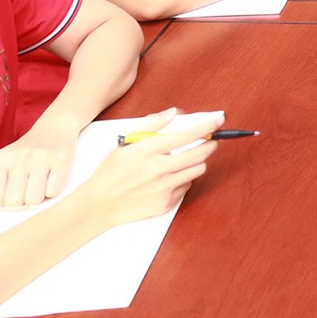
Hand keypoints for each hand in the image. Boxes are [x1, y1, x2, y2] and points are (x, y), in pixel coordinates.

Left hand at [0, 113, 77, 213]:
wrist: (54, 128)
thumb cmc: (22, 153)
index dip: (3, 202)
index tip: (10, 191)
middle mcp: (18, 156)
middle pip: (13, 202)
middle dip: (21, 201)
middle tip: (26, 186)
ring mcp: (40, 157)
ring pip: (33, 200)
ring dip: (37, 197)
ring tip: (39, 183)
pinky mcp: (61, 159)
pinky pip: (53, 192)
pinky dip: (53, 190)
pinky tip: (51, 178)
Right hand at [69, 111, 219, 231]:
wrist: (98, 205)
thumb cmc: (110, 172)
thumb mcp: (125, 142)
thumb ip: (151, 125)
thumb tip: (174, 112)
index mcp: (149, 150)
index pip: (188, 134)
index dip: (207, 126)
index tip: (218, 120)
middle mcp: (160, 169)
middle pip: (200, 154)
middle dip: (210, 144)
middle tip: (211, 141)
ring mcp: (164, 188)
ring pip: (198, 171)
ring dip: (197, 162)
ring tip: (187, 159)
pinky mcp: (166, 203)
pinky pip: (186, 187)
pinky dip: (184, 180)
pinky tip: (172, 177)